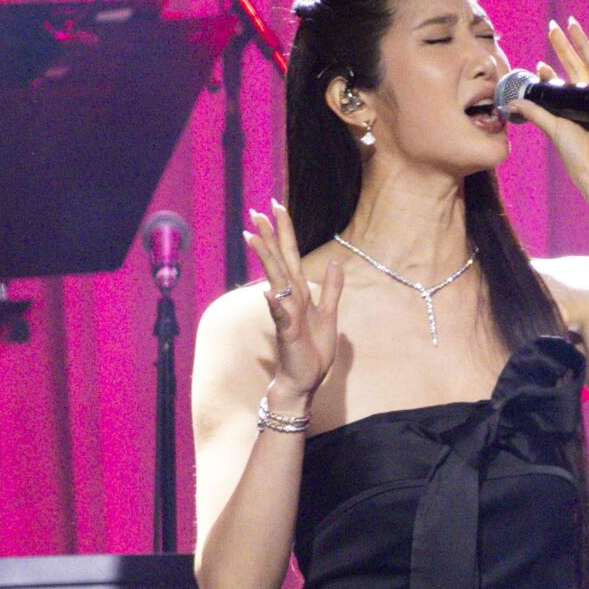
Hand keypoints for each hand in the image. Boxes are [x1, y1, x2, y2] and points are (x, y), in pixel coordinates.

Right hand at [244, 200, 341, 401]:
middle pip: (278, 261)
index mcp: (300, 293)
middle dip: (268, 236)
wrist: (304, 381)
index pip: (290, 255)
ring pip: (275, 281)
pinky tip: (268, 292)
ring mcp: (285, 315)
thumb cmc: (313, 352)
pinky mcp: (287, 334)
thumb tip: (336, 263)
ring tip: (252, 237)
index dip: (284, 231)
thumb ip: (332, 290)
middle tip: (254, 210)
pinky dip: (274, 304)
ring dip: (265, 260)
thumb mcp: (330, 315)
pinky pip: (280, 316)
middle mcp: (289, 299)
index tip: (276, 206)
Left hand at [511, 17, 588, 192]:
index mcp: (570, 106)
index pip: (558, 82)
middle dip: (563, 46)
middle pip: (574, 65)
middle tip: (554, 25)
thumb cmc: (577, 156)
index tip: (539, 64)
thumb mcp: (552, 129)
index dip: (549, 72)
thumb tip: (509, 104)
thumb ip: (534, 112)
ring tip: (573, 25)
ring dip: (582, 44)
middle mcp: (585, 99)